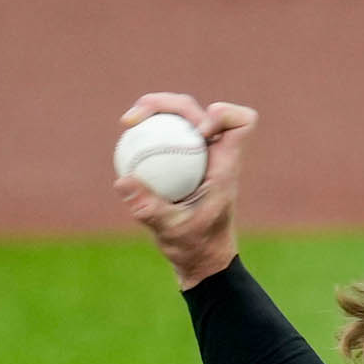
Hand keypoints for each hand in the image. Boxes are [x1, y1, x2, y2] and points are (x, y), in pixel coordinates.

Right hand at [115, 92, 253, 288]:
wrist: (200, 259)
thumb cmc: (195, 247)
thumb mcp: (171, 231)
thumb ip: (149, 208)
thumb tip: (122, 181)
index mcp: (224, 165)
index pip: (242, 123)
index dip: (224, 115)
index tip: (200, 132)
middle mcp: (212, 153)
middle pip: (196, 110)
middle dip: (168, 103)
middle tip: (136, 118)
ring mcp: (196, 154)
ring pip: (179, 116)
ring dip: (154, 109)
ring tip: (128, 122)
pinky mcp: (181, 159)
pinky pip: (165, 132)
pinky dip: (147, 128)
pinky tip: (127, 135)